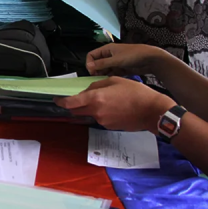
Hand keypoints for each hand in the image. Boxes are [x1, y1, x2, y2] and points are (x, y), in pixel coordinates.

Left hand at [55, 77, 174, 132]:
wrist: (151, 111)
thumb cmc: (134, 92)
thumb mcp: (114, 81)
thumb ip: (96, 86)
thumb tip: (87, 92)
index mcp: (95, 98)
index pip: (71, 103)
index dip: (61, 102)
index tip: (56, 100)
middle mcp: (96, 112)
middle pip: (77, 111)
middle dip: (73, 106)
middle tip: (77, 99)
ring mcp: (102, 121)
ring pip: (89, 114)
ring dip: (91, 108)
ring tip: (106, 100)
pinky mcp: (110, 127)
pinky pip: (100, 118)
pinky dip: (101, 113)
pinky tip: (114, 107)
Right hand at [85, 43, 169, 76]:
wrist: (150, 59)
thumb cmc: (132, 56)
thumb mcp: (116, 60)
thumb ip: (102, 64)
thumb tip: (88, 67)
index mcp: (107, 49)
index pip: (92, 55)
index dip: (90, 63)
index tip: (92, 72)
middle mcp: (110, 55)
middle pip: (97, 63)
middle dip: (96, 70)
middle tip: (97, 78)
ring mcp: (115, 63)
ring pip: (104, 69)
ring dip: (103, 75)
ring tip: (104, 81)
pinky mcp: (121, 69)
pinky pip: (112, 73)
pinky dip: (110, 77)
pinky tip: (110, 81)